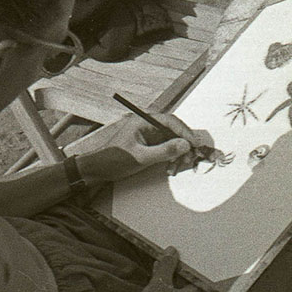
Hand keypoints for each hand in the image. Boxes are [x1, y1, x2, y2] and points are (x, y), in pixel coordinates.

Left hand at [86, 113, 207, 181]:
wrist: (97, 170)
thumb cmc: (113, 160)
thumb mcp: (140, 157)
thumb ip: (164, 151)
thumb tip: (184, 145)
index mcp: (142, 121)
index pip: (169, 121)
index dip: (185, 132)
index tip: (194, 143)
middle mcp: (146, 125)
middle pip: (172, 130)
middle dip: (183, 143)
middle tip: (191, 156)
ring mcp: (147, 135)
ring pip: (170, 140)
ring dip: (178, 152)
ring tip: (180, 164)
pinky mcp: (147, 145)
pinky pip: (164, 148)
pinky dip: (171, 157)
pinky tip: (171, 166)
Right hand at [128, 247, 202, 291]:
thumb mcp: (159, 282)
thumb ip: (167, 265)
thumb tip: (173, 251)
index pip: (197, 276)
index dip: (188, 264)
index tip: (181, 254)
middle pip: (188, 282)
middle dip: (177, 270)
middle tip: (169, 257)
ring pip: (179, 290)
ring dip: (170, 278)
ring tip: (159, 265)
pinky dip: (166, 288)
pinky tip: (156, 280)